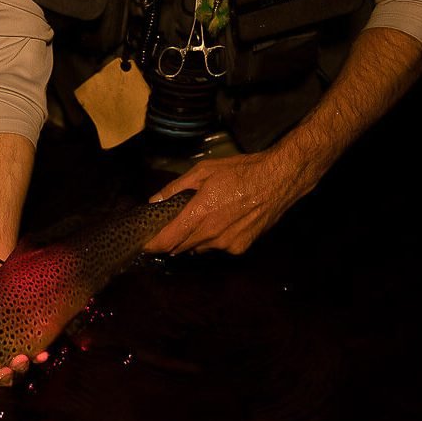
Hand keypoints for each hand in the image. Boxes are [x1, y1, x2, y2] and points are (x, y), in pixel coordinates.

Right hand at [0, 253, 47, 385]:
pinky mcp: (29, 334)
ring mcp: (12, 345)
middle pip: (0, 377)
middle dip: (4, 378)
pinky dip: (40, 355)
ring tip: (22, 359)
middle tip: (4, 370)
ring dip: (21, 367)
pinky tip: (42, 353)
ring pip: (19, 367)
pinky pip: (37, 349)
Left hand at [144, 150, 315, 254]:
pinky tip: (224, 222)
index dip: (151, 245)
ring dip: (193, 239)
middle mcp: (211, 234)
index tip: (142, 244)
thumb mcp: (203, 171)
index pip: (166, 241)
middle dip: (171, 239)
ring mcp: (226, 244)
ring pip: (198, 248)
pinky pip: (217, 248)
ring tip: (203, 218)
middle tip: (171, 226)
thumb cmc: (240, 171)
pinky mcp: (240, 248)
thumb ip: (175, 189)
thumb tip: (154, 201)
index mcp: (199, 214)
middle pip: (179, 248)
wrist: (279, 180)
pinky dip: (214, 239)